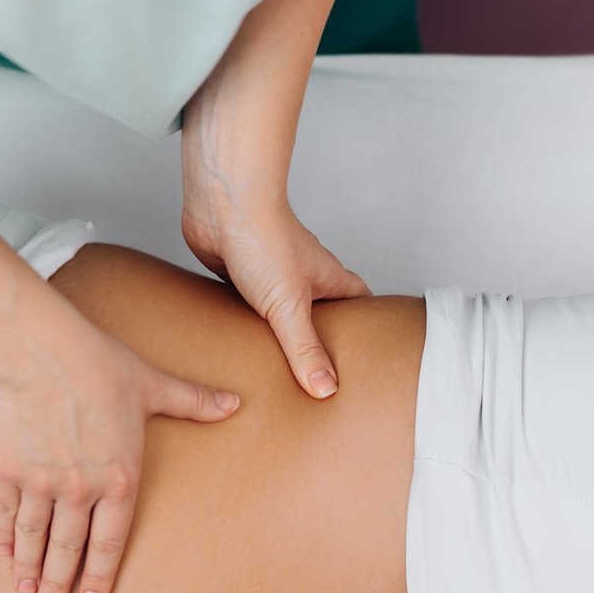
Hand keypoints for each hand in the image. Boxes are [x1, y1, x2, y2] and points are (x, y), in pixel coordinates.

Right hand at [0, 271, 241, 592]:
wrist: (40, 349)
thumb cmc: (99, 364)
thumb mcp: (153, 385)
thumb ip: (193, 402)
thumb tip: (234, 403)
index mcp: (119, 478)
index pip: (111, 541)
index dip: (100, 575)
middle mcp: (79, 489)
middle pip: (68, 548)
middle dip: (60, 584)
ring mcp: (40, 482)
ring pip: (35, 538)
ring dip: (30, 571)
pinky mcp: (6, 469)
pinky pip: (6, 513)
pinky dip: (5, 538)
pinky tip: (4, 557)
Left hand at [182, 182, 370, 401]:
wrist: (222, 203)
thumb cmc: (264, 239)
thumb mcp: (290, 307)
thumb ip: (305, 349)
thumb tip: (326, 389)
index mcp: (328, 278)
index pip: (360, 302)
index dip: (367, 324)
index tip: (371, 351)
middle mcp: (303, 276)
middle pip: (322, 311)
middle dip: (323, 337)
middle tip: (324, 371)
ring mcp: (271, 275)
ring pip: (283, 311)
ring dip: (281, 333)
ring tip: (282, 369)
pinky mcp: (240, 275)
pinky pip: (248, 306)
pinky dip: (248, 324)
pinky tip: (243, 344)